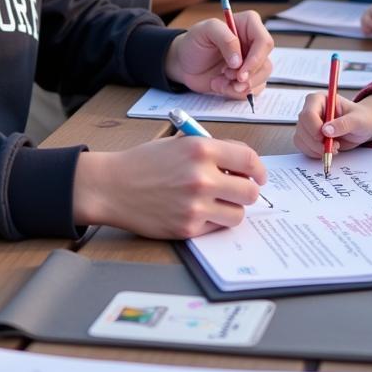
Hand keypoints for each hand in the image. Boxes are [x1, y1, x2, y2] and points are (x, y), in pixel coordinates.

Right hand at [73, 137, 267, 237]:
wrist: (113, 186)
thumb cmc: (145, 162)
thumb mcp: (180, 143)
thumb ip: (213, 151)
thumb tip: (243, 164)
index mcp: (201, 149)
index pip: (248, 159)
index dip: (258, 169)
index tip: (258, 175)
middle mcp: (202, 177)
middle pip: (249, 191)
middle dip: (247, 191)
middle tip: (239, 191)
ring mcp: (196, 205)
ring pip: (238, 214)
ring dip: (232, 209)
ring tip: (217, 202)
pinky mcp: (188, 228)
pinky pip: (216, 227)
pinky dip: (212, 221)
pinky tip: (196, 211)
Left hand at [165, 11, 272, 99]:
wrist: (184, 63)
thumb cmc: (194, 42)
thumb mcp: (205, 31)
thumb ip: (224, 38)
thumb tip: (239, 60)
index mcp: (248, 25)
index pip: (264, 41)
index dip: (256, 58)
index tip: (240, 71)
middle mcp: (253, 43)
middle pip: (265, 63)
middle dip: (247, 76)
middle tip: (228, 78)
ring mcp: (251, 62)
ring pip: (262, 79)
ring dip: (240, 86)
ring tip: (219, 81)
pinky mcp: (247, 78)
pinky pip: (252, 90)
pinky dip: (235, 92)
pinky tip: (220, 85)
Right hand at [294, 91, 371, 157]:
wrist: (362, 127)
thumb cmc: (361, 118)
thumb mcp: (357, 120)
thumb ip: (343, 124)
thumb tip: (326, 131)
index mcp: (319, 99)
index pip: (308, 114)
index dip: (315, 129)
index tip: (326, 138)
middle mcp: (311, 109)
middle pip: (302, 128)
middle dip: (317, 142)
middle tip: (335, 147)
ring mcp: (307, 123)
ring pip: (301, 138)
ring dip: (316, 149)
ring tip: (335, 148)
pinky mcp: (308, 135)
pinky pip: (303, 146)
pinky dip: (314, 152)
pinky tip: (327, 150)